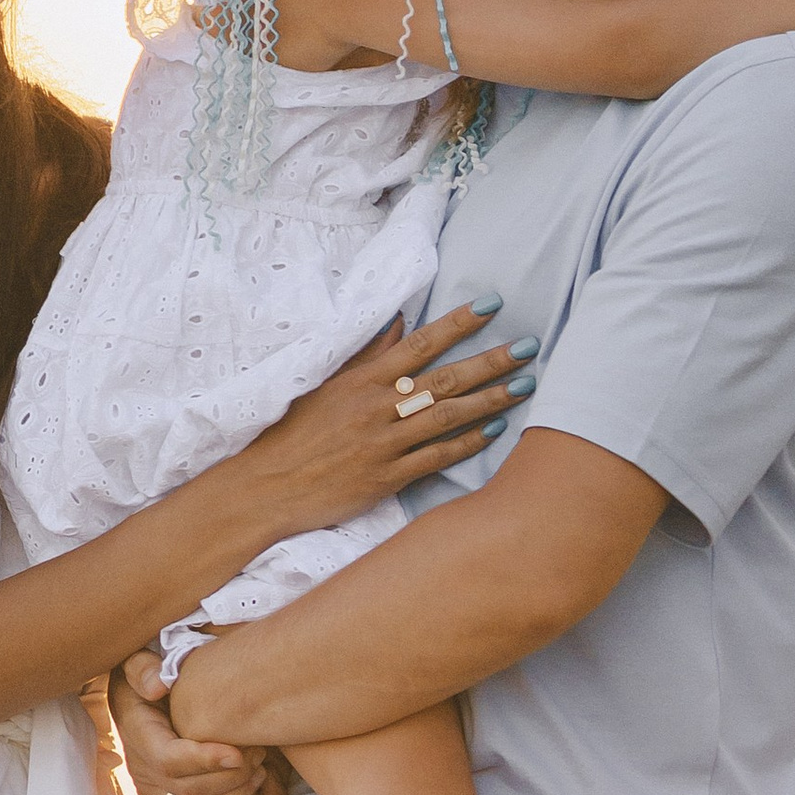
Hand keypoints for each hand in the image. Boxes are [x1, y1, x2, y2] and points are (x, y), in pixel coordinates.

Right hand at [112, 655, 287, 794]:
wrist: (142, 697)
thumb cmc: (150, 673)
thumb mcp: (139, 659)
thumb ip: (144, 667)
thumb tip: (157, 687)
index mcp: (136, 734)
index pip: (168, 760)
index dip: (205, 760)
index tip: (239, 752)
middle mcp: (140, 770)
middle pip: (188, 791)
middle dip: (230, 777)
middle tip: (260, 752)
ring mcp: (152, 792)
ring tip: (261, 770)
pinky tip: (250, 793)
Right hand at [238, 299, 536, 542]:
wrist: (265, 489)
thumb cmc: (293, 435)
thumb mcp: (325, 386)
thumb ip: (367, 355)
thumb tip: (399, 321)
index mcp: (361, 380)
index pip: (419, 343)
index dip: (458, 323)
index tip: (492, 305)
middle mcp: (376, 408)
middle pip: (444, 378)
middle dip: (491, 361)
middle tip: (529, 347)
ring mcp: (383, 445)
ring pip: (446, 417)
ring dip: (490, 400)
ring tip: (525, 385)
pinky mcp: (385, 479)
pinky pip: (435, 458)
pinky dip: (466, 443)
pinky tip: (494, 431)